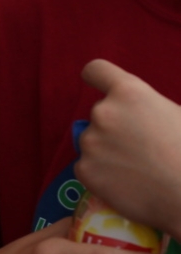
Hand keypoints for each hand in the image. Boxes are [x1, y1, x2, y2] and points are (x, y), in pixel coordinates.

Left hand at [75, 59, 180, 235]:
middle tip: (139, 146)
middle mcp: (103, 112)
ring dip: (106, 150)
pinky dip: (101, 173)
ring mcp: (90, 142)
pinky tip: (125, 182)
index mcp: (129, 92)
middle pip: (99, 113)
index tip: (100, 87)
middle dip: (115, 126)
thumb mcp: (176, 114)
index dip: (98, 78)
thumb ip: (148, 106)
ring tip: (136, 168)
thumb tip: (139, 113)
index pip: (96, 70)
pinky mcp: (83, 169)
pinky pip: (87, 166)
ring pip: (92, 141)